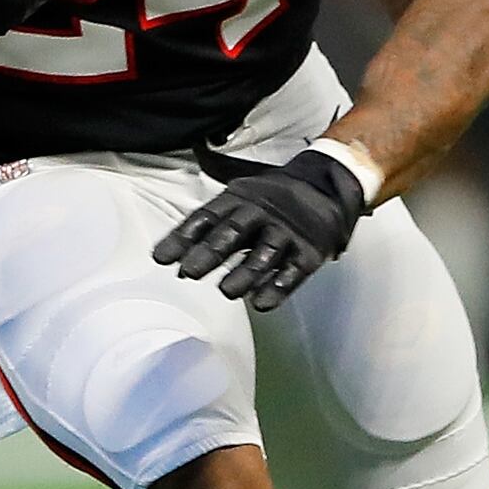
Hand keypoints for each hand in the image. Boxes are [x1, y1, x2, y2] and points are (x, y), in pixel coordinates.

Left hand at [155, 150, 367, 309]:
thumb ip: (208, 221)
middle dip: (210, 253)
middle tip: (189, 272)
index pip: (206, 217)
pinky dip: (278, 287)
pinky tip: (262, 302)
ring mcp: (286, 233)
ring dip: (244, 274)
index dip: (182, 237)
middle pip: (232, 233)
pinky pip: (293, 272)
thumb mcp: (239, 193)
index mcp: (238, 199)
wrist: (327, 186)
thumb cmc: (273, 197)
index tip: (161, 258)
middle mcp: (260, 214)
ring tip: (227, 292)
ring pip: (263, 254)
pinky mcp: (308, 252)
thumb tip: (175, 250)